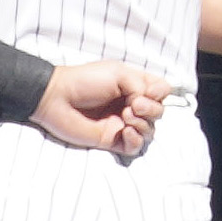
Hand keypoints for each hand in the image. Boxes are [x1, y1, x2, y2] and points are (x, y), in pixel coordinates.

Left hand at [40, 60, 173, 157]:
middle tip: (133, 105)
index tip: (147, 92)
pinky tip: (125, 132)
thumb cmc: (86, 80)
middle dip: (152, 110)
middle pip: (159, 112)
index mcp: (135, 86)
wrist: (58, 98)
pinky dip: (136, 140)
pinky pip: (136, 147)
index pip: (162, 92)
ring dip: (143, 124)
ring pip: (150, 131)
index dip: (161, 93)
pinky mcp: (113, 141)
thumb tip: (147, 104)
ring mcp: (123, 124)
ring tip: (125, 116)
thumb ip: (142, 85)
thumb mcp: (119, 73)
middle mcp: (132, 105)